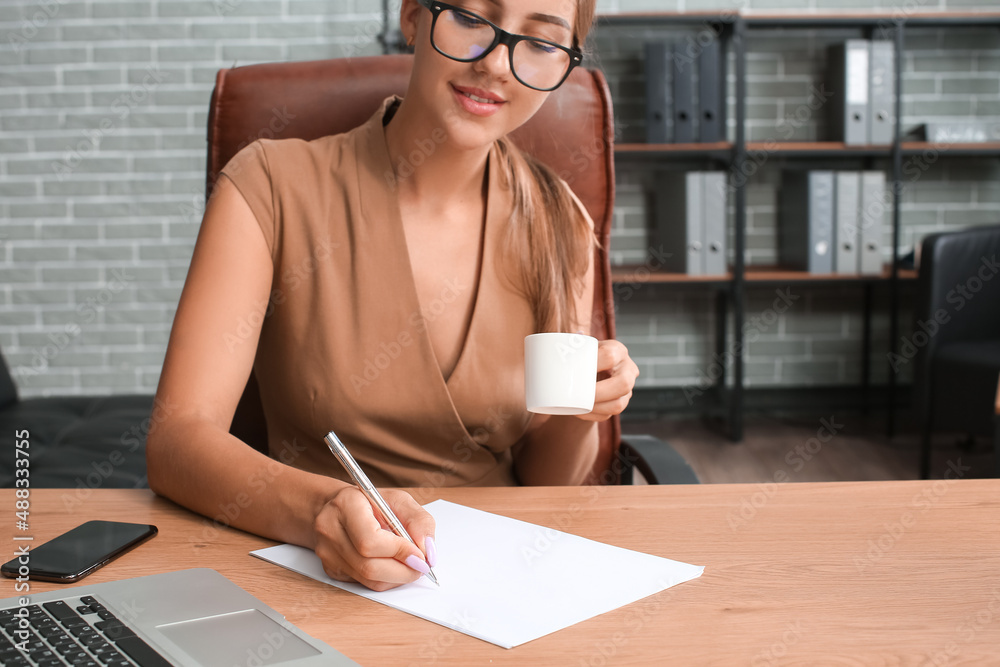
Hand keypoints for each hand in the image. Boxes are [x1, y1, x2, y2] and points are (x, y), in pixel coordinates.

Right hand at [312, 486, 435, 591]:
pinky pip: (364, 583)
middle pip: (369, 566)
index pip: (370, 540)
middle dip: (402, 570)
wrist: (339, 508)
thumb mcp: (399, 500)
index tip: (420, 555)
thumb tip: (429, 552)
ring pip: (368, 579)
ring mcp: (327, 552)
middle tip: (421, 566)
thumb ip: (419, 522)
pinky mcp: (331, 569)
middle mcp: (330, 529)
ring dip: (397, 577)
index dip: (399, 551)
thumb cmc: (370, 502)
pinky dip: (385, 579)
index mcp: (346, 505)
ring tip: (410, 565)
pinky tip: (393, 566)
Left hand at [576, 339, 638, 422]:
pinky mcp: (620, 403)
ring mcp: (627, 389)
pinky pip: (609, 415)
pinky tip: (580, 412)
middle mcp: (628, 369)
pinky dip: (593, 415)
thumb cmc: (580, 355)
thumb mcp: (578, 346)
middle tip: (579, 395)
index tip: (577, 371)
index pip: (610, 356)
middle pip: (623, 384)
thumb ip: (571, 342)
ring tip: (577, 407)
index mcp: (617, 350)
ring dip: (596, 407)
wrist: (586, 371)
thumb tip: (564, 338)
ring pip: (618, 404)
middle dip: (600, 392)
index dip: (595, 364)